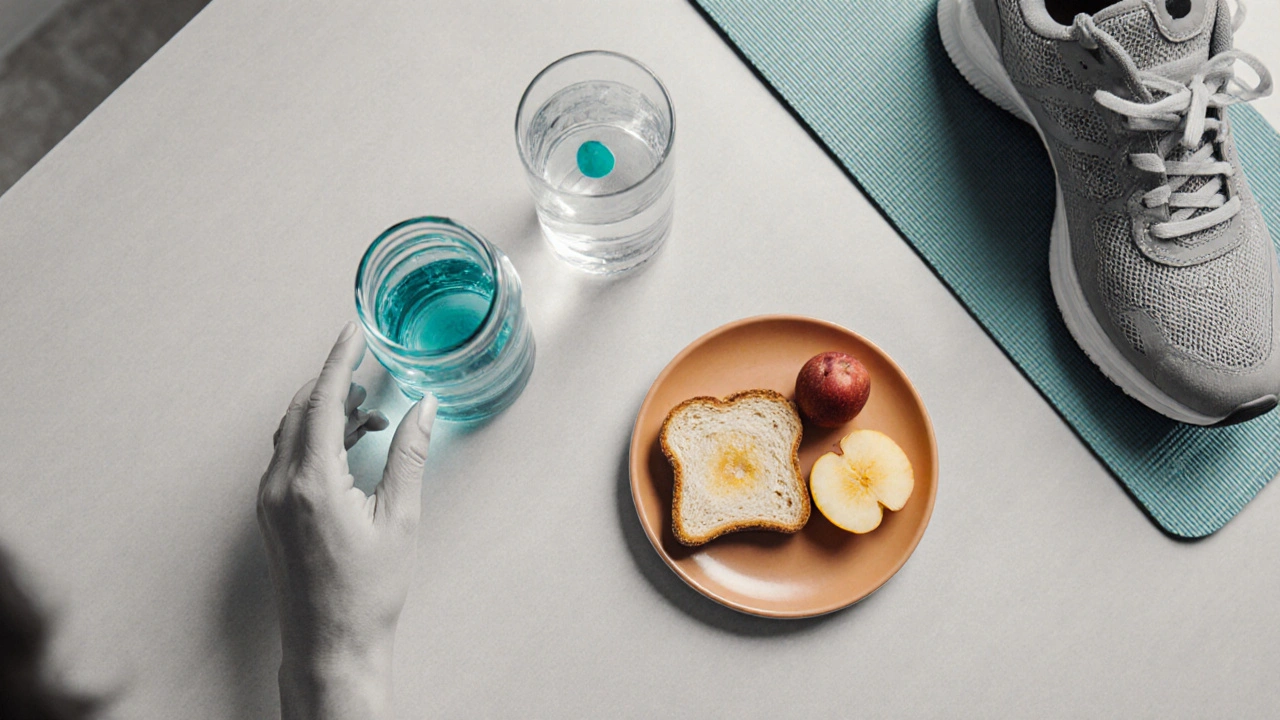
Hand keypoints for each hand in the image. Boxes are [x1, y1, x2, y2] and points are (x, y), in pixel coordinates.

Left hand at [257, 322, 436, 719]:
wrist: (331, 643)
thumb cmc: (367, 591)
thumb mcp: (400, 518)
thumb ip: (409, 455)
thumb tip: (424, 408)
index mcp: (313, 482)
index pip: (324, 401)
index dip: (340, 360)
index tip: (353, 331)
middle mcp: (281, 486)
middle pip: (300, 410)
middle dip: (334, 383)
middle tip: (368, 369)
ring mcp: (270, 501)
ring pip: (291, 433)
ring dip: (326, 412)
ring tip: (369, 414)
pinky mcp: (272, 515)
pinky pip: (287, 458)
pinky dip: (316, 439)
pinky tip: (349, 449)